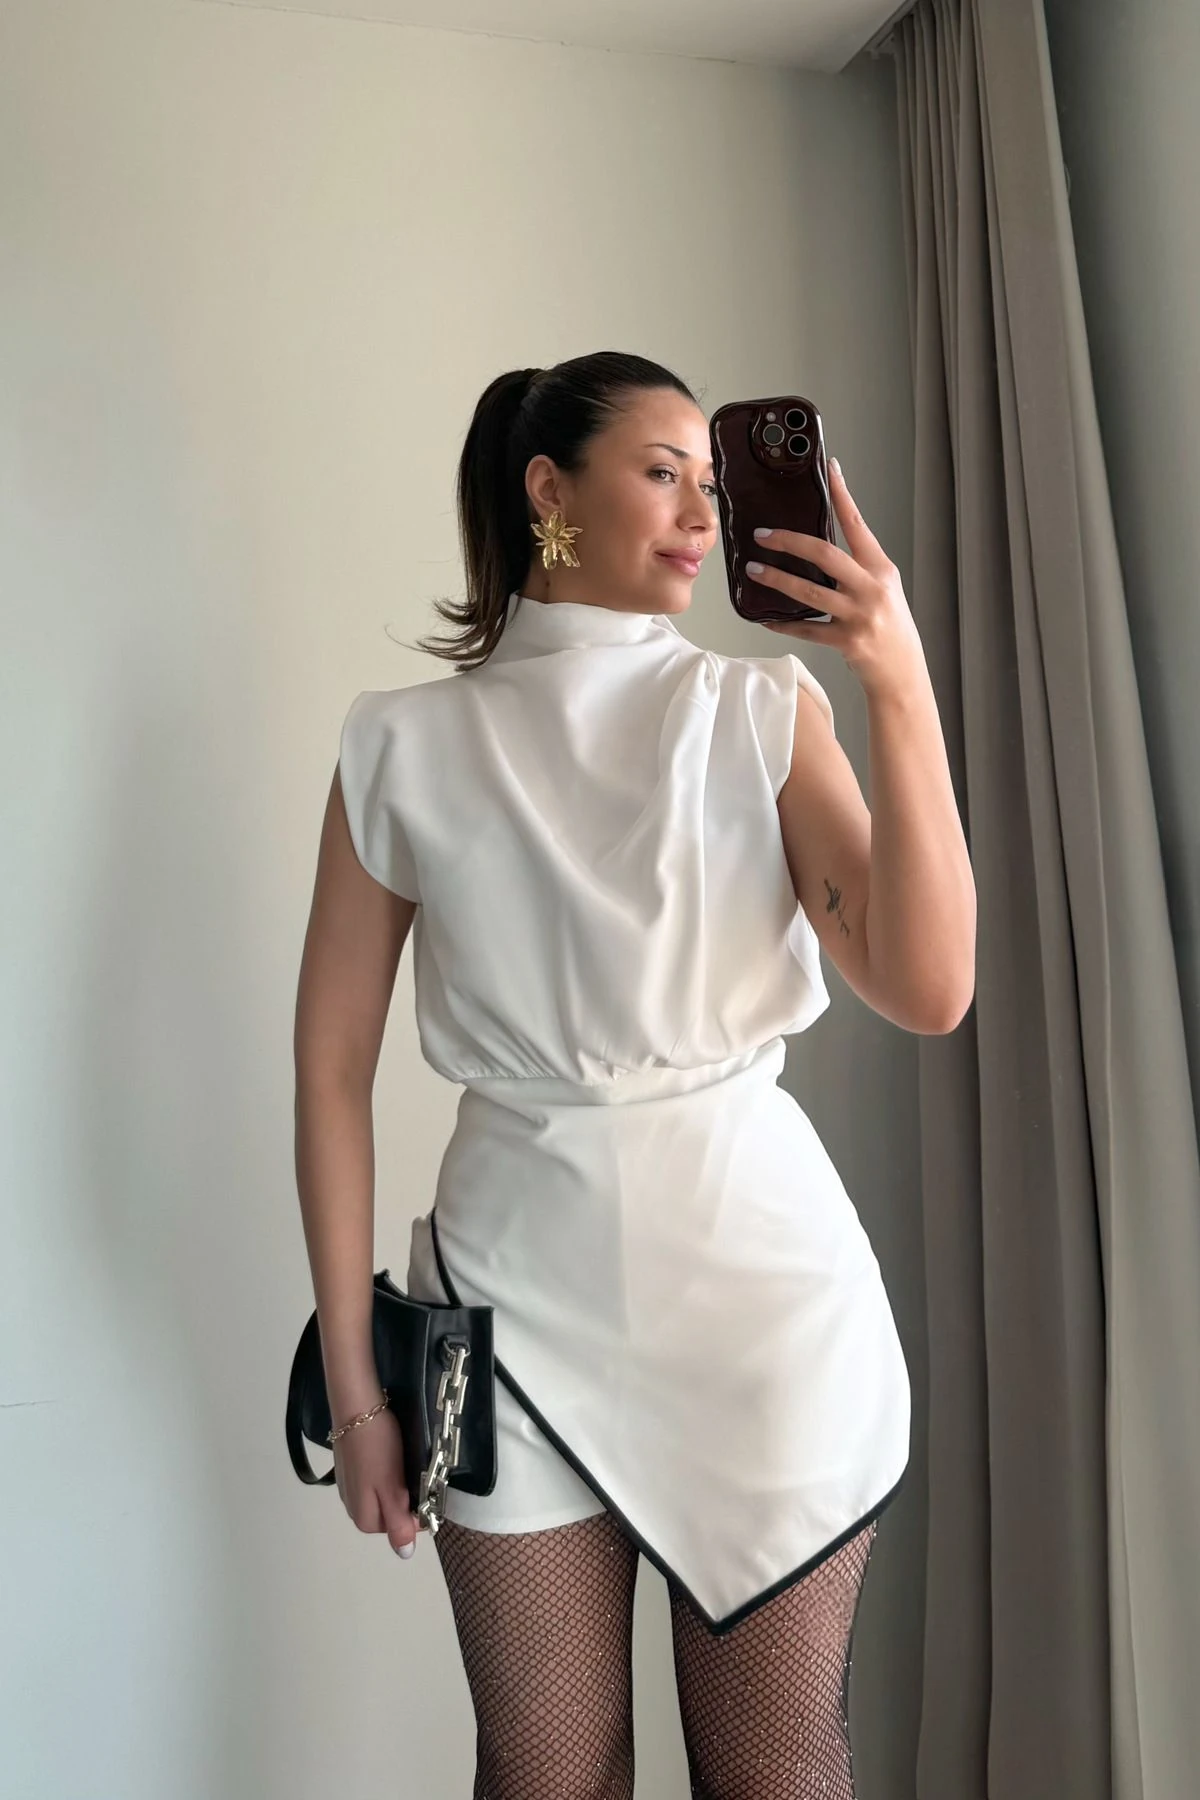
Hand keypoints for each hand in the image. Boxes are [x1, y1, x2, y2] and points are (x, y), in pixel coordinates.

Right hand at [333, 1405, 421, 1558]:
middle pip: (391, 1514)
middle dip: (406, 1498)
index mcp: (364, 1518)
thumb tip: (405, 1555)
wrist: (357, 1407)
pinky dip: (386, 1472)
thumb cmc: (379, 1448)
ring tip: (403, 1462)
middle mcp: (353, 1508)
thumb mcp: (392, 1489)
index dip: (416, 1512)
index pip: (401, 1529)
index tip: (422, 1489)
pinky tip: (389, 1456)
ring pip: (383, 1496)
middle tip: (412, 1473)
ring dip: (397, 1484)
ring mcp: (349, 1488)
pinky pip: (374, 1480)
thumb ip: (398, 1524)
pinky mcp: (350, 1469)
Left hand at [747, 458, 927, 699]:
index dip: (842, 495)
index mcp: (881, 568)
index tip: (829, 469)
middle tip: (762, 535)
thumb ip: (858, 568)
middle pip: (826, 554)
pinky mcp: (847, 641)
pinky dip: (783, 623)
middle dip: (790, 542)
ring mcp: (859, 615)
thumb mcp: (884, 589)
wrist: (903, 672)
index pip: (858, 524)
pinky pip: (807, 630)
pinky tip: (764, 618)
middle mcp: (872, 588)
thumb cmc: (890, 627)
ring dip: (778, 580)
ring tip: (754, 570)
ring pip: (810, 592)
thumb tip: (817, 547)